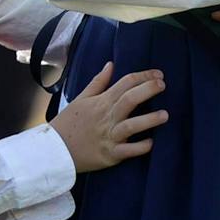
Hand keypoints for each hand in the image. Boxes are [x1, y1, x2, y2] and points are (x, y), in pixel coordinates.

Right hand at [50, 64, 167, 172]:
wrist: (54, 151)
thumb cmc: (68, 123)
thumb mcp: (81, 99)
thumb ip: (98, 82)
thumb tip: (111, 64)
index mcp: (101, 102)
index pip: (124, 83)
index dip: (143, 76)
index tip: (158, 74)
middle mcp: (106, 118)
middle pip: (129, 100)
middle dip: (148, 90)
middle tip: (163, 84)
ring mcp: (108, 137)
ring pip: (131, 126)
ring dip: (149, 120)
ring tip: (165, 115)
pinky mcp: (110, 155)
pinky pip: (128, 151)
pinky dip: (140, 147)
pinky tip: (152, 142)